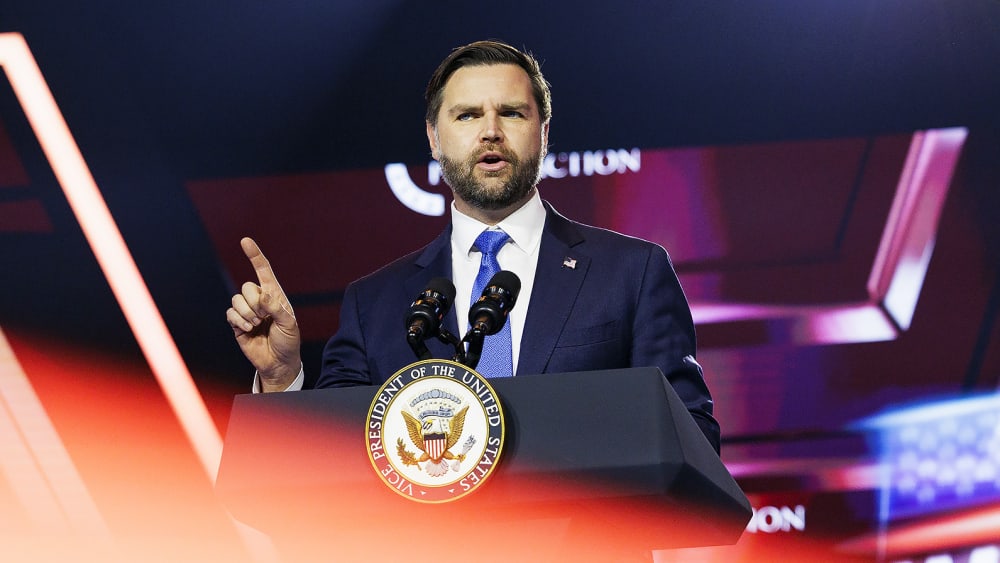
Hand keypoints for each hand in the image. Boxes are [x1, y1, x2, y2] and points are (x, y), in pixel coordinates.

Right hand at [226, 237, 301, 391]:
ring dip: (247, 313)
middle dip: (255, 303)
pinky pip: (230, 313)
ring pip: (237, 299)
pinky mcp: (237, 323)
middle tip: (264, 317)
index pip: (263, 270)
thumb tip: (260, 295)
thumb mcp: (289, 323)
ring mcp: (247, 311)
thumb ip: (276, 307)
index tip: (245, 241)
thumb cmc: (288, 341)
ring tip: (257, 324)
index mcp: (275, 295)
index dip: (254, 255)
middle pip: (247, 287)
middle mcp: (259, 300)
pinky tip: (248, 330)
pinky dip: (239, 321)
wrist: (278, 362)